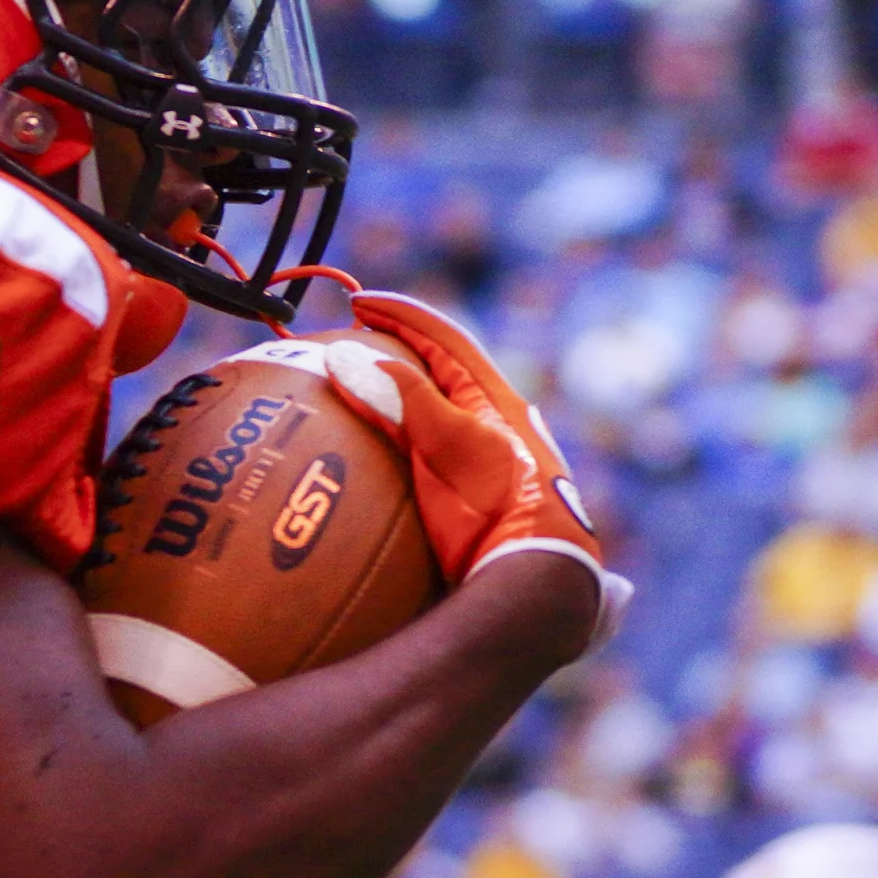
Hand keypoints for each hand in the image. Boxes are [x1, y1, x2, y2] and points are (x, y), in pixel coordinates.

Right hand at [320, 291, 630, 652]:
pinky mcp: (460, 500)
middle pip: (435, 371)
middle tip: (351, 338)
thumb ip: (404, 399)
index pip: (444, 338)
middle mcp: (487, 425)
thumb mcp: (453, 442)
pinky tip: (358, 461)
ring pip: (426, 414)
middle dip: (394, 349)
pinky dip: (385, 445)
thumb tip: (345, 356)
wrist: (532, 576)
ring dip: (389, 396)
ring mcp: (475, 463)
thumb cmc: (502, 504)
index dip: (401, 314)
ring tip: (347, 390)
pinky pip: (414, 458)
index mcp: (494, 400)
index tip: (358, 302)